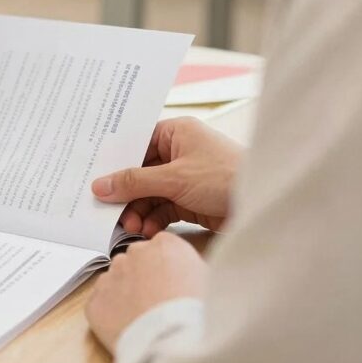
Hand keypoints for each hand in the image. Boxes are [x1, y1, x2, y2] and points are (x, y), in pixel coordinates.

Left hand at [86, 232, 207, 353]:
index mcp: (166, 245)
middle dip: (146, 278)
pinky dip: (111, 314)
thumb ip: (193, 271)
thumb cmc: (199, 319)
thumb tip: (188, 276)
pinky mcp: (95, 301)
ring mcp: (112, 275)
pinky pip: (101, 302)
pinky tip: (128, 329)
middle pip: (138, 260)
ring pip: (118, 279)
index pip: (163, 248)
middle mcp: (135, 253)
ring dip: (127, 294)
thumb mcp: (212, 286)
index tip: (175, 286)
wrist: (174, 347)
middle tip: (160, 304)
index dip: (170, 269)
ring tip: (145, 320)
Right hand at [91, 117, 242, 235]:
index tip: (96, 179)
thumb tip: (100, 185)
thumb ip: (135, 182)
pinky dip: (154, 219)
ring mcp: (185, 177)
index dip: (115, 162)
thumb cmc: (225, 177)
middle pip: (141, 172)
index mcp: (176, 132)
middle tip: (112, 212)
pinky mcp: (192, 200)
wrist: (265, 204)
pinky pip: (164, 208)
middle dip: (127, 193)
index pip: (136, 144)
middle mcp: (179, 151)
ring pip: (151, 193)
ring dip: (139, 210)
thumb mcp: (174, 178)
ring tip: (131, 226)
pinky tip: (147, 230)